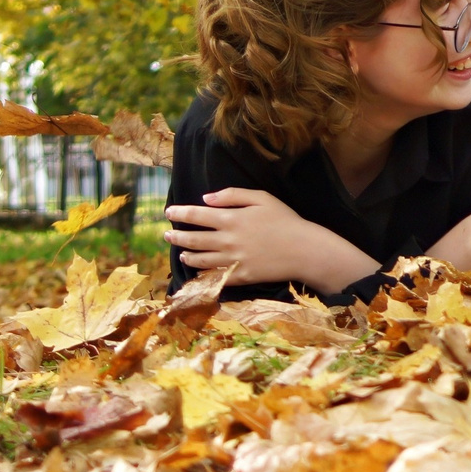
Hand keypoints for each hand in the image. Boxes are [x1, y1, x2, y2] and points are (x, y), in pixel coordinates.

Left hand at [164, 188, 380, 294]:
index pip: (196, 216)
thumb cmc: (285, 220)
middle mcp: (226, 240)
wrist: (304, 250)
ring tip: (181, 253)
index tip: (169, 212)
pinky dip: (203, 273)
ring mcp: (231, 260)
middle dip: (176, 236)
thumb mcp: (262, 198)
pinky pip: (215, 276)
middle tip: (167, 235)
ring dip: (186, 255)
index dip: (180, 213)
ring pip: (200, 259)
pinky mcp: (239, 276)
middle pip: (193, 239)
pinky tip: (199, 270)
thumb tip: (207, 199)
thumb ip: (233, 195)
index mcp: (231, 219)